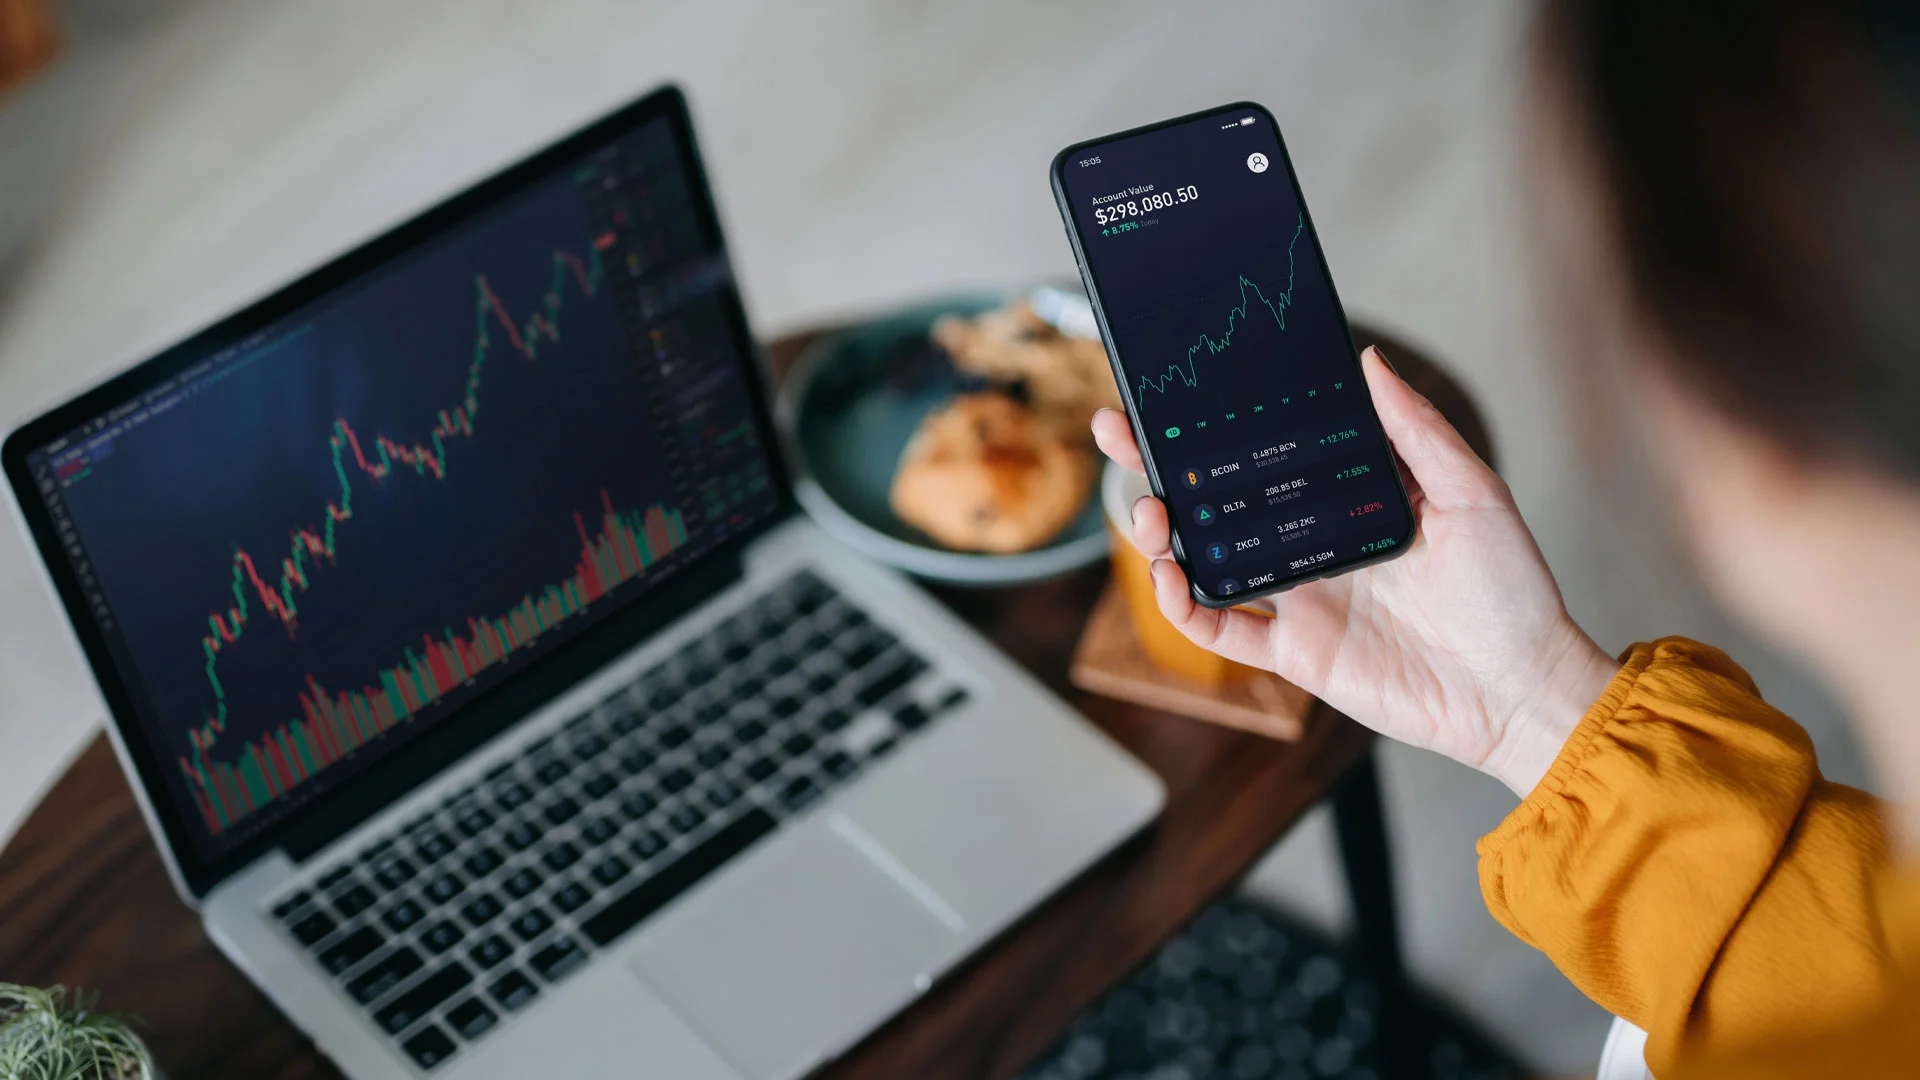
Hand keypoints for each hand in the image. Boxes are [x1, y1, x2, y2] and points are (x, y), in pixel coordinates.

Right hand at [1093, 347, 1617, 795]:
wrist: (1519, 689)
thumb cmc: (1511, 591)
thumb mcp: (1472, 494)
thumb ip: (1417, 432)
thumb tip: (1369, 363)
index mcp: (1346, 499)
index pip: (1266, 451)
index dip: (1218, 425)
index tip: (1176, 391)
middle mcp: (1312, 543)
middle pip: (1217, 499)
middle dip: (1160, 466)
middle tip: (1118, 432)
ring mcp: (1299, 598)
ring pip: (1206, 559)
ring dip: (1162, 534)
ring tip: (1147, 511)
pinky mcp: (1295, 652)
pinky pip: (1224, 630)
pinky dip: (1186, 609)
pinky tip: (1170, 579)